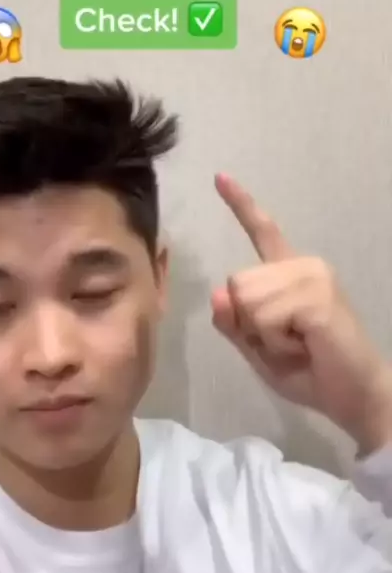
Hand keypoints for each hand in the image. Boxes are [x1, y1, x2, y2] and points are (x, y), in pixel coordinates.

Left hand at [211, 173, 391, 453]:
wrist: (354, 396)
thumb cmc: (311, 372)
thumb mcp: (259, 350)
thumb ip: (234, 324)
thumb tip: (218, 292)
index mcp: (287, 274)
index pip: (262, 231)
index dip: (240, 203)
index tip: (219, 176)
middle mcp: (301, 264)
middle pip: (237, 281)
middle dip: (249, 323)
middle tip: (287, 340)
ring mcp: (311, 275)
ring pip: (246, 297)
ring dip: (263, 334)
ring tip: (298, 342)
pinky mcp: (317, 294)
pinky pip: (264, 315)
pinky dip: (275, 341)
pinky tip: (305, 344)